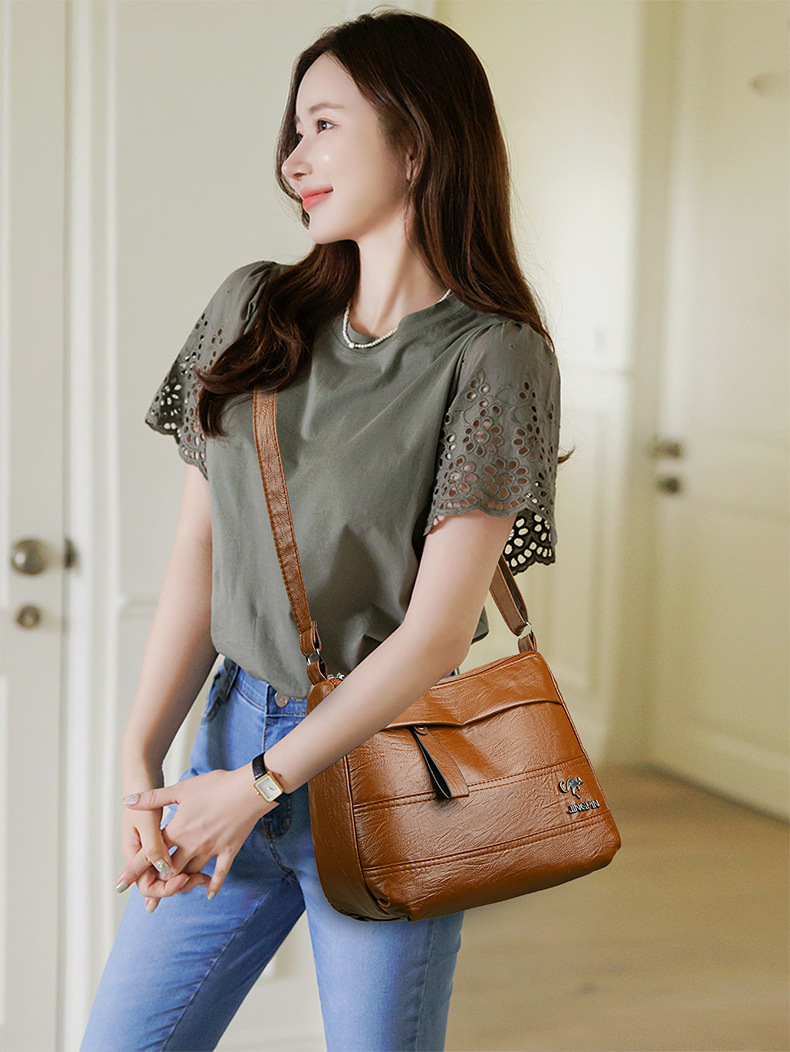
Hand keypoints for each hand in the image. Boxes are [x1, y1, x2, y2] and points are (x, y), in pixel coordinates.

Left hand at [116, 766, 273, 908]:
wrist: (248, 790)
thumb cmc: (216, 786)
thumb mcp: (182, 789)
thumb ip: (153, 798)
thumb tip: (128, 800)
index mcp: (177, 830)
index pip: (151, 853)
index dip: (135, 868)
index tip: (121, 883)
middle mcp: (191, 845)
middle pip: (170, 870)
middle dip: (159, 878)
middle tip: (151, 886)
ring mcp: (211, 850)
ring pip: (191, 873)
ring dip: (182, 881)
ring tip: (175, 886)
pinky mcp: (228, 850)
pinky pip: (219, 873)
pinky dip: (213, 885)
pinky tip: (208, 894)